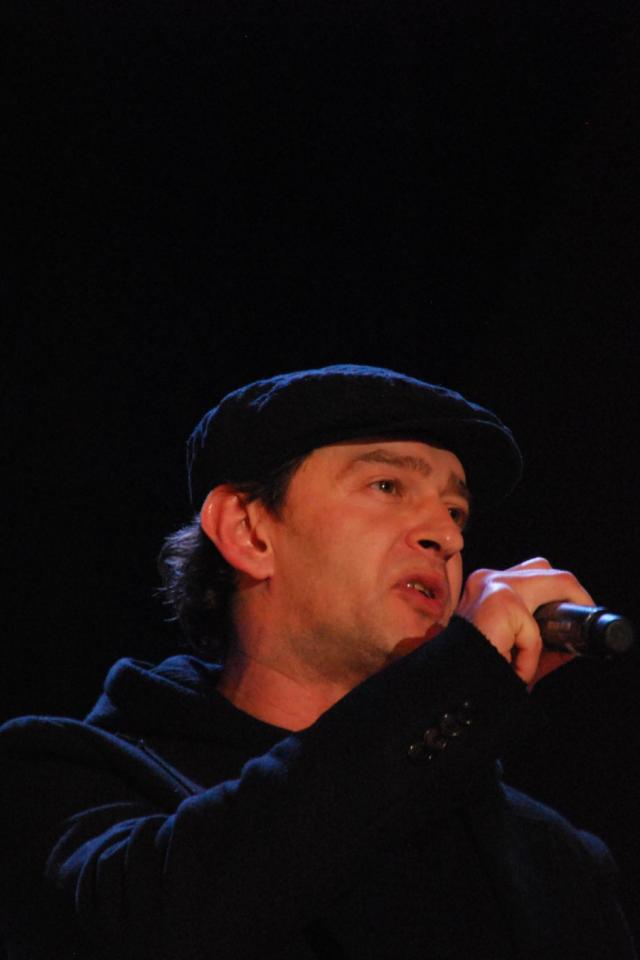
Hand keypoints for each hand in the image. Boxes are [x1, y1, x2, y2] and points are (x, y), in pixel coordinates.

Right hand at [456, 557, 594, 684]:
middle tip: (576, 627)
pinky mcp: (501, 602)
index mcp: (485, 586)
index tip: (566, 622)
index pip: (531, 576)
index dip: (554, 596)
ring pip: (557, 582)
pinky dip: (530, 657)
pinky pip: (535, 633)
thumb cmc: (472, 670)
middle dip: (571, 596)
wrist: (444, 687)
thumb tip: (572, 645)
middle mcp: (487, 579)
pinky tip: (513, 669)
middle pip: (546, 568)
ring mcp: (494, 585)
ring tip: (555, 645)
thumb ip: (540, 644)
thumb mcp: (512, 652)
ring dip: (562, 617)